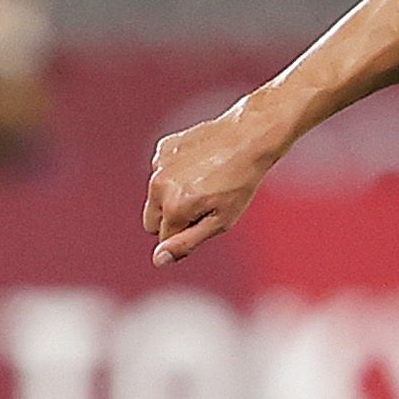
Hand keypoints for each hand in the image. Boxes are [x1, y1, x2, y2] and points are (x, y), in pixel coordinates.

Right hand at [143, 108, 280, 265]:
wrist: (247, 138)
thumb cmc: (240, 184)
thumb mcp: (220, 221)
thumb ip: (187, 243)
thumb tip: (159, 260)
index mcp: (172, 207)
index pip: (164, 238)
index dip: (186, 235)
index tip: (207, 221)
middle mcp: (158, 186)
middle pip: (151, 221)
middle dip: (171, 219)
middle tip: (204, 206)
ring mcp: (158, 165)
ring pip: (156, 195)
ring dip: (174, 195)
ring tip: (207, 182)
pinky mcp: (162, 148)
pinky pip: (162, 171)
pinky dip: (177, 172)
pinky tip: (202, 163)